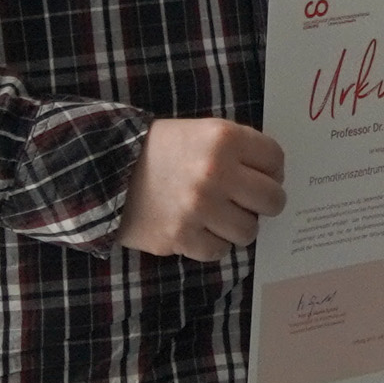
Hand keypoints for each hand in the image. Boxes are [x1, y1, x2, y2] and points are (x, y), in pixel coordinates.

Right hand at [115, 118, 285, 260]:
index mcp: (224, 139)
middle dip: (266, 202)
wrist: (108, 170)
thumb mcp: (202, 131)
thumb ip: (239, 149)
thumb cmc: (162, 149)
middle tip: (250, 202)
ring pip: (249, 231)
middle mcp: (216, 172)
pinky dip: (213, 243)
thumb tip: (273, 176)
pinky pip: (220, 251)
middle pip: (273, 199)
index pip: (276, 160)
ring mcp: (199, 208)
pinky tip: (200, 229)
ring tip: (220, 215)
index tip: (262, 175)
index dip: (272, 170)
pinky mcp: (181, 237)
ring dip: (238, 225)